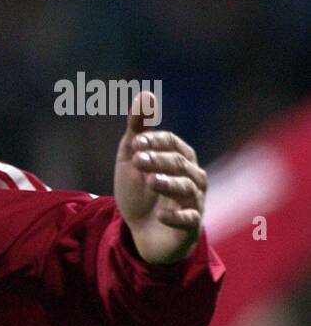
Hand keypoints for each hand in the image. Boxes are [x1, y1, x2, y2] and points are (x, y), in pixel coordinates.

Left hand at [113, 92, 205, 264]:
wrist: (142, 231)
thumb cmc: (140, 190)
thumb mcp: (132, 158)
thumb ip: (138, 129)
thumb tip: (146, 94)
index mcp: (179, 157)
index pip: (172, 143)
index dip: (155, 141)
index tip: (136, 142)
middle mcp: (192, 177)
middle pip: (179, 164)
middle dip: (158, 160)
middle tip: (137, 160)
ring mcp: (193, 202)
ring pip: (187, 189)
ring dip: (169, 184)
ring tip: (151, 181)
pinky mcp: (189, 226)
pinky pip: (189, 220)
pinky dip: (176, 217)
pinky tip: (161, 215)